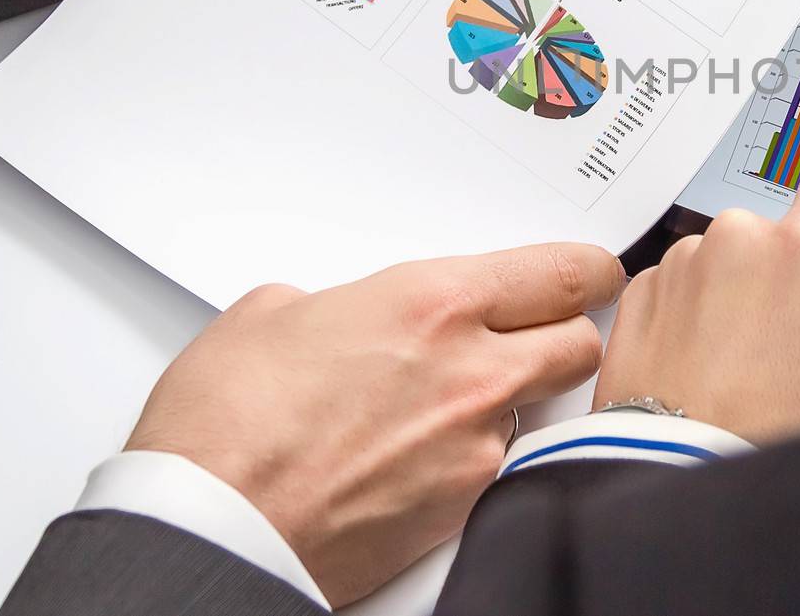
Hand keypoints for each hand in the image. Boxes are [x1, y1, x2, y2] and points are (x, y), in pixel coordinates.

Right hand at [125, 243, 623, 606]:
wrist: (212, 527)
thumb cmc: (227, 426)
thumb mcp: (274, 314)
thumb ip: (339, 303)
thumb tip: (344, 318)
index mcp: (434, 303)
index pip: (566, 272)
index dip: (587, 271)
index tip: (584, 273)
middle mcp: (473, 371)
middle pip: (583, 342)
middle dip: (565, 335)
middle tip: (532, 335)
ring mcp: (475, 447)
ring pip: (542, 410)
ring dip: (513, 401)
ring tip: (447, 407)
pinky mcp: (463, 510)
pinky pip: (497, 468)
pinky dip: (473, 460)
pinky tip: (418, 460)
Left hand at [594, 104, 799, 442]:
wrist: (673, 486)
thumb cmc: (783, 441)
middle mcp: (740, 237)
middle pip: (789, 236)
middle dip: (798, 278)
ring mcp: (684, 261)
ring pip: (735, 262)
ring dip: (745, 299)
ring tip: (746, 375)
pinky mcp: (642, 290)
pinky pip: (688, 286)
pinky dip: (701, 317)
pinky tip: (706, 371)